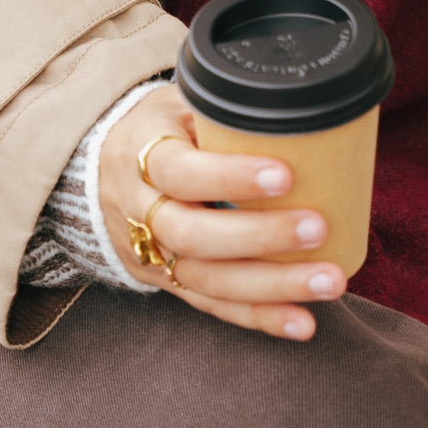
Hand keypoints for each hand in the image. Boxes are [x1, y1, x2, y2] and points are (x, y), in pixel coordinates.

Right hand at [99, 83, 345, 339]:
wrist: (98, 171)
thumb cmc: (158, 128)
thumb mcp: (177, 104)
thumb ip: (223, 111)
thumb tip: (297, 104)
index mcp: (142, 156)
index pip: (182, 172)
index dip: (230, 177)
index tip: (285, 174)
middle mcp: (141, 212)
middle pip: (193, 236)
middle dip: (259, 237)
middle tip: (317, 228)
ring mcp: (152, 255)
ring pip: (208, 281)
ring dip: (272, 287)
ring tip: (329, 283)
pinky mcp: (168, 284)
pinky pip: (214, 307)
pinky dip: (260, 318)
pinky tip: (303, 323)